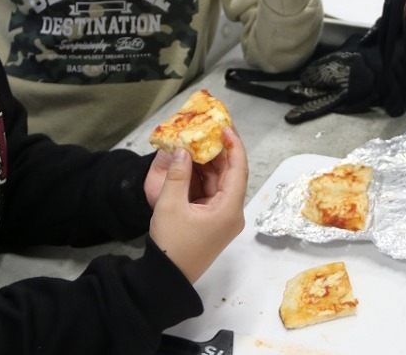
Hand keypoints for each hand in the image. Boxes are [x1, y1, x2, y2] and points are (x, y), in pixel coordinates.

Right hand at [148, 128, 248, 283]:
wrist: (166, 277)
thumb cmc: (171, 245)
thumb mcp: (170, 206)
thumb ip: (178, 175)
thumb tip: (184, 151)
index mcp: (229, 209)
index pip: (239, 170)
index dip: (234, 146)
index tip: (225, 127)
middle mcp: (232, 213)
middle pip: (231, 174)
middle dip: (221, 151)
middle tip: (211, 129)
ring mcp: (223, 218)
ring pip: (221, 182)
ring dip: (210, 164)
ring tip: (199, 140)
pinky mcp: (213, 221)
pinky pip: (212, 192)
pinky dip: (203, 177)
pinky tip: (192, 162)